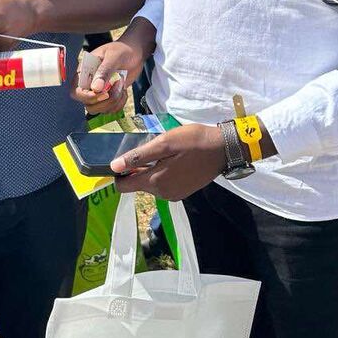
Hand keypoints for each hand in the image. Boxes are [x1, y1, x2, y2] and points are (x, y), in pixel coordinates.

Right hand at [71, 32, 148, 111]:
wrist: (134, 53)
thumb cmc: (121, 50)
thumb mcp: (113, 57)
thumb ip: (104, 71)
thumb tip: (95, 88)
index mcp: (84, 72)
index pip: (76, 91)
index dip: (86, 96)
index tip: (103, 93)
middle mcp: (89, 84)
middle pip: (88, 104)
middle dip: (104, 101)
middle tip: (117, 86)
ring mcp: (99, 92)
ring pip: (99, 109)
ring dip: (113, 102)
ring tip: (121, 86)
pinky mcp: (109, 98)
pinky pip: (110, 110)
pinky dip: (119, 104)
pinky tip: (123, 91)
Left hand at [110, 124, 226, 200]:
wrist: (223, 150)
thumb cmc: (193, 142)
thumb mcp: (164, 143)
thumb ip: (139, 156)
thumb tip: (114, 166)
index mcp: (155, 182)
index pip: (123, 187)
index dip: (119, 173)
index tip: (125, 158)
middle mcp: (162, 194)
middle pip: (138, 184)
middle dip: (139, 168)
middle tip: (152, 148)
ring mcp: (174, 195)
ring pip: (151, 184)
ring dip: (152, 169)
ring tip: (166, 153)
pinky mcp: (183, 193)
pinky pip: (164, 185)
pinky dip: (163, 174)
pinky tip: (174, 160)